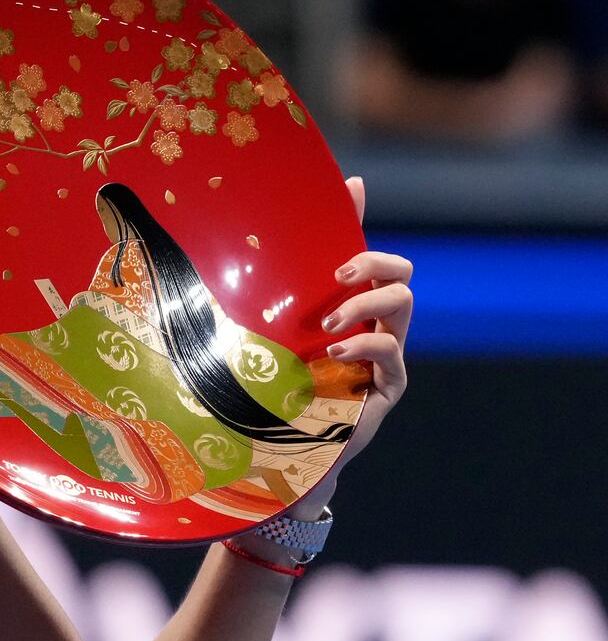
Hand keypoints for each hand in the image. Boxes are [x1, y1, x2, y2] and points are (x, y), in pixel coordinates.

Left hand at [289, 176, 410, 515]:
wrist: (276, 451)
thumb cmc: (265, 387)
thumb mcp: (258, 332)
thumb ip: (261, 298)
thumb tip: (238, 244)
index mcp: (341, 305)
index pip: (359, 249)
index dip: (360, 216)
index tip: (352, 188)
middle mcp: (369, 323)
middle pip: (399, 272)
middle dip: (375, 263)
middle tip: (339, 273)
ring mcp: (383, 354)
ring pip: (402, 305)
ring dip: (365, 304)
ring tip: (327, 323)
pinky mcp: (387, 386)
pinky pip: (391, 352)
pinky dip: (365, 343)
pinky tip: (335, 351)